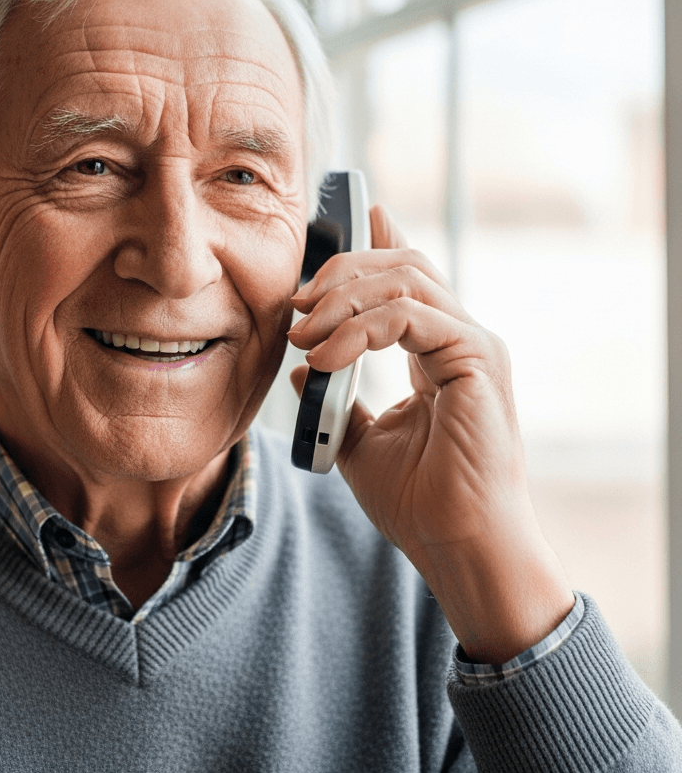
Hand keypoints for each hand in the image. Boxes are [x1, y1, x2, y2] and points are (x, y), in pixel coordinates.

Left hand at [288, 205, 572, 663]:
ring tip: (302, 331)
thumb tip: (300, 365)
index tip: (329, 227)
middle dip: (340, 271)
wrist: (456, 545)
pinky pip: (409, 316)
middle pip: (401, 264)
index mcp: (437, 348)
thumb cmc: (418, 500)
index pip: (406, 275)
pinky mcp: (477, 358)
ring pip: (406, 278)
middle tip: (294, 302)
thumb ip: (335, 394)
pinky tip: (324, 357)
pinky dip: (358, 329)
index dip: (371, 243)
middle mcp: (459, 337)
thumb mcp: (357, 438)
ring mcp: (473, 344)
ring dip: (342, 298)